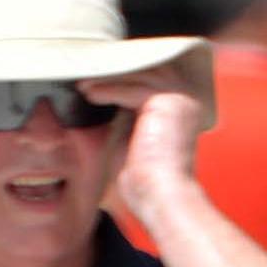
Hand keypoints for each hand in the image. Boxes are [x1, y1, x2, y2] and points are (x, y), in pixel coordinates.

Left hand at [87, 73, 206, 225]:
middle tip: (82, 75)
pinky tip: (90, 95)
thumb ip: (121, 112)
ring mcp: (181, 98)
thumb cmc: (142, 177)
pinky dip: (110, 91)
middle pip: (145, 71)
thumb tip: (100, 91)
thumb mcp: (127, 135)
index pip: (146, 79)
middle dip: (111, 72)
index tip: (90, 79)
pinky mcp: (170, 102)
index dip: (118, 76)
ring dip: (107, 79)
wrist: (158, 196)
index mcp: (178, 107)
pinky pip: (135, 89)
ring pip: (139, 76)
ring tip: (82, 85)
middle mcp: (185, 98)